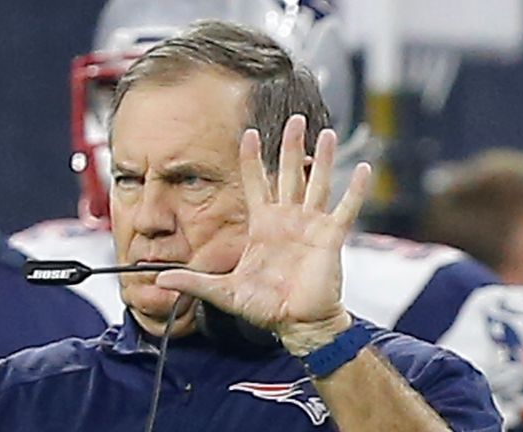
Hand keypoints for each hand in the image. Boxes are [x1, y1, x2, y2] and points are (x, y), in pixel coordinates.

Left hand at [156, 115, 370, 353]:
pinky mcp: (330, 237)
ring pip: (317, 183)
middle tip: (295, 120)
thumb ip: (194, 282)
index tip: (250, 134)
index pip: (256, 183)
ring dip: (322, 159)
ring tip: (326, 132)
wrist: (295, 324)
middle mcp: (287, 220)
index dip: (252, 159)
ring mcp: (310, 226)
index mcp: (262, 225)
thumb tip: (159, 279)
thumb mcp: (223, 291)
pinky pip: (345, 209)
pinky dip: (355, 190)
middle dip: (291, 146)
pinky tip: (362, 168)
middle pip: (289, 174)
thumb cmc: (263, 307)